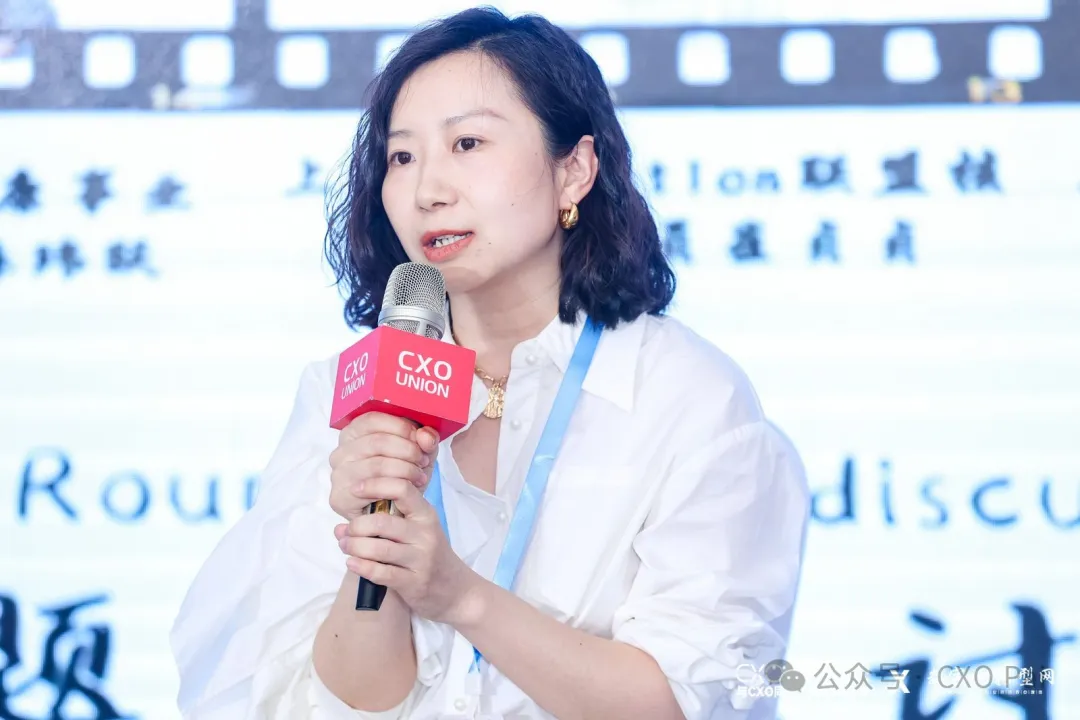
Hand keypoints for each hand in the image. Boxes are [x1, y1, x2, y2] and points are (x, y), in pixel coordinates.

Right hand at [328, 412, 438, 520]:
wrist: (397, 514)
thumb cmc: (404, 477)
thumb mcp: (420, 453)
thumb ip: (425, 439)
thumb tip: (424, 434)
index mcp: (353, 433)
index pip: (373, 419)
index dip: (401, 426)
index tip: (419, 438)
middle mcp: (340, 452)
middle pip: (377, 441)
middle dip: (407, 450)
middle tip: (423, 460)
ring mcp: (338, 475)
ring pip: (377, 464)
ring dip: (406, 469)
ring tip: (420, 475)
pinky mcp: (339, 497)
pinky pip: (372, 487)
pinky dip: (397, 486)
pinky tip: (410, 488)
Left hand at [335, 477, 482, 625]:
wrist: (457, 591)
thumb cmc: (431, 557)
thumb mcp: (420, 531)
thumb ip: (389, 523)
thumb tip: (343, 525)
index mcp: (426, 515)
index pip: (402, 489)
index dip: (375, 485)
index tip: (355, 489)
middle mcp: (426, 534)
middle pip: (382, 522)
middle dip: (356, 526)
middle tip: (344, 531)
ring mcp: (421, 560)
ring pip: (379, 549)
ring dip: (354, 546)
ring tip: (344, 546)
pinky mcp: (414, 583)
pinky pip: (382, 573)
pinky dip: (361, 567)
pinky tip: (351, 563)